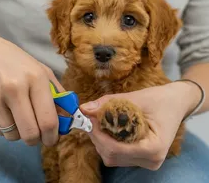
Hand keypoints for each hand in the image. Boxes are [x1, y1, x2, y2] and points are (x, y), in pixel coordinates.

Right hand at [0, 28, 63, 145]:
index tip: (53, 139)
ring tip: (24, 119)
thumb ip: (58, 95)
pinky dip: (8, 128)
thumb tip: (68, 118)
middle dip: (38, 140)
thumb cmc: (20, 62)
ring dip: (22, 134)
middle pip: (30, 134)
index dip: (53, 136)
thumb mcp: (44, 72)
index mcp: (36, 79)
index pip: (47, 120)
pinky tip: (10, 113)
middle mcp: (15, 89)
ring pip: (13, 136)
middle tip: (40, 134)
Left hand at [81, 81, 200, 169]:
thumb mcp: (135, 98)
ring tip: (98, 121)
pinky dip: (107, 142)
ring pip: (112, 157)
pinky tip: (107, 128)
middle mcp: (151, 160)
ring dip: (101, 139)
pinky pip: (117, 155)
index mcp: (154, 148)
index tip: (88, 119)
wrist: (176, 103)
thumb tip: (83, 109)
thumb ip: (108, 104)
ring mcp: (146, 161)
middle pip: (111, 155)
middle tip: (90, 117)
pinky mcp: (141, 158)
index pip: (116, 149)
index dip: (98, 134)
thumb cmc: (160, 99)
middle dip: (97, 136)